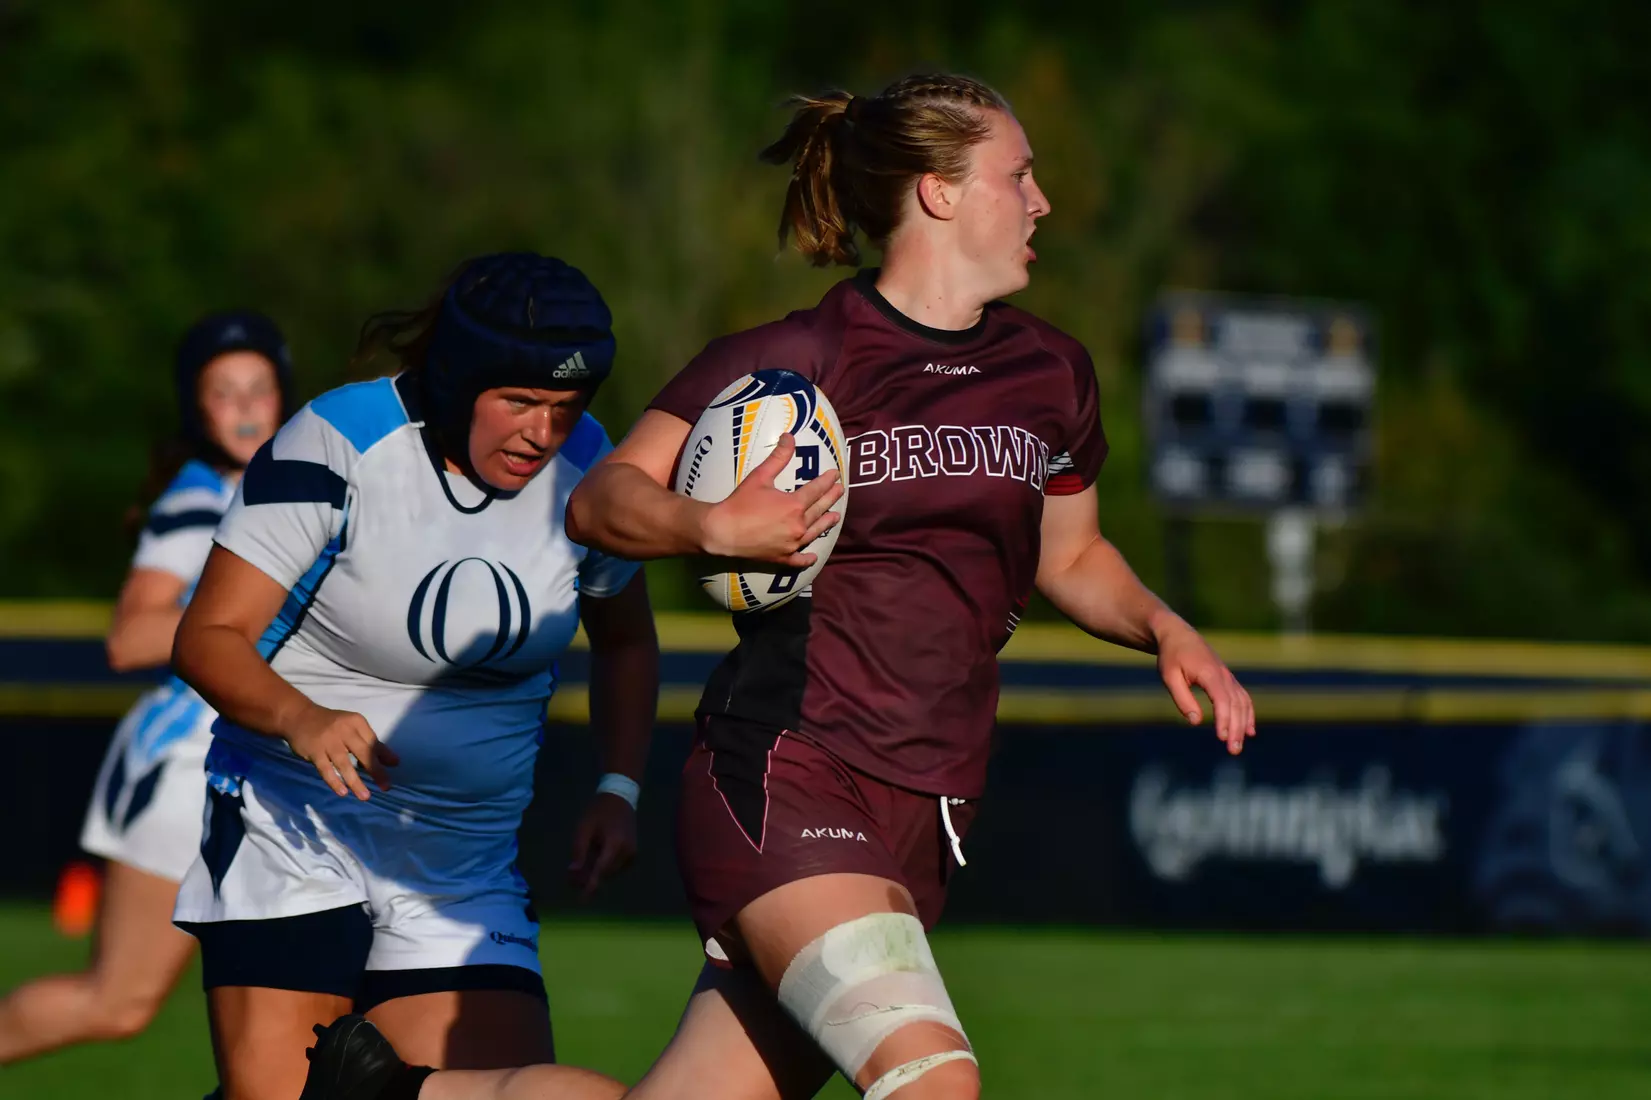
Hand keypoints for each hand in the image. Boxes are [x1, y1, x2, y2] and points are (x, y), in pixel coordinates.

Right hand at [283, 704, 399, 798]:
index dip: (384, 757)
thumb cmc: (331, 725)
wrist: (299, 717)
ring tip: (365, 796)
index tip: (394, 769)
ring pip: (344, 763)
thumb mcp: (353, 728)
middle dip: (375, 770)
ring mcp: (328, 741)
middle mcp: (344, 730)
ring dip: (355, 781)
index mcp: (356, 722)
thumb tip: (394, 762)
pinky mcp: (314, 751)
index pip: (373, 741)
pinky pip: (325, 769)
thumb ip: (372, 744)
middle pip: (363, 752)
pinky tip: (343, 792)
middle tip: (386, 786)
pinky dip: (334, 781)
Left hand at [567, 793, 637, 900]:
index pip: (601, 871)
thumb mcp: (584, 828)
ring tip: (581, 866)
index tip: (582, 900)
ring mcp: (632, 853)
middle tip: (571, 878)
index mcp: (615, 845)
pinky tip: (595, 858)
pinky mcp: (633, 853)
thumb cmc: (599, 811)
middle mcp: (627, 852)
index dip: (590, 886)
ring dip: (596, 872)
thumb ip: (579, 851)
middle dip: (588, 878)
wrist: (620, 797)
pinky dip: (605, 867)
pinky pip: (616, 867)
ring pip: (611, 872)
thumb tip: (574, 872)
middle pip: (605, 873)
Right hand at [700, 434, 842, 566]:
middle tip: (840, 491)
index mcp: (794, 505)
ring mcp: (792, 544)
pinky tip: (813, 557)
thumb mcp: (760, 476)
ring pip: (814, 532)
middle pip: (819, 510)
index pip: (816, 490)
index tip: (835, 475)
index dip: (827, 481)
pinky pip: (800, 560)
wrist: (722, 532)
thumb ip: (778, 457)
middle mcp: (798, 525)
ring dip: (826, 523)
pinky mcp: (783, 558)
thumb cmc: (740, 503)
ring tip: (835, 516)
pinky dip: (807, 558)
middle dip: (830, 499)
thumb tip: (790, 436)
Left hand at [1155, 620, 1255, 754]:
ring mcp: (1228, 677)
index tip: (1222, 737)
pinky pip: (1243, 698)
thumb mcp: (1169, 676)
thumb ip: (1182, 699)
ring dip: (1243, 725)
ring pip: (1242, 703)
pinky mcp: (1228, 679)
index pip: (1222, 700)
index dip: (1224, 719)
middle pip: (1236, 705)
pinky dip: (1248, 714)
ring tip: (1238, 746)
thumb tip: (1196, 721)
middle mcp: (1224, 675)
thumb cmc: (1171, 656)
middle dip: (1236, 729)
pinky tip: (1249, 731)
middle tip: (1233, 750)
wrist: (1178, 635)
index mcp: (1209, 673)